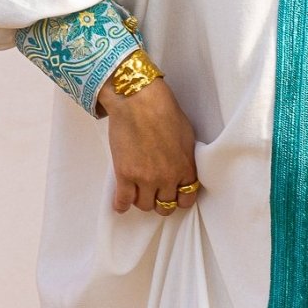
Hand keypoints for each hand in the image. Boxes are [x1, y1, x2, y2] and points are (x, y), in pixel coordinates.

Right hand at [95, 76, 200, 214]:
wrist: (138, 100)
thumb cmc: (163, 110)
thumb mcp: (186, 136)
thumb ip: (185, 158)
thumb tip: (181, 167)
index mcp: (185, 168)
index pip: (186, 199)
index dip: (179, 200)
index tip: (174, 196)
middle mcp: (168, 178)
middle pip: (165, 206)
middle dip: (160, 202)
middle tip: (154, 194)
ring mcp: (146, 179)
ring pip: (144, 206)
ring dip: (141, 201)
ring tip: (137, 193)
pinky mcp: (125, 175)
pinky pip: (123, 201)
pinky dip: (121, 205)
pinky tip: (120, 204)